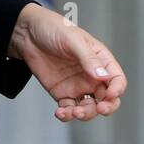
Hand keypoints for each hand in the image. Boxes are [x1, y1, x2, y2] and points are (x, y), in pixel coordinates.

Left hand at [10, 4, 126, 122]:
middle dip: (106, 107)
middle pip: (107, 98)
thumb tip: (104, 76)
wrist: (26, 33)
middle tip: (99, 109)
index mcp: (99, 59)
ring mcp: (77, 85)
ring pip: (89, 107)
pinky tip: (60, 112)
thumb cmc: (52, 28)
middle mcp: (91, 75)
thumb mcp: (72, 39)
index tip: (110, 95)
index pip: (116, 78)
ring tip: (74, 112)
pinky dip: (67, 115)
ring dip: (86, 114)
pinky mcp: (62, 93)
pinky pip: (69, 109)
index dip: (117, 89)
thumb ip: (88, 58)